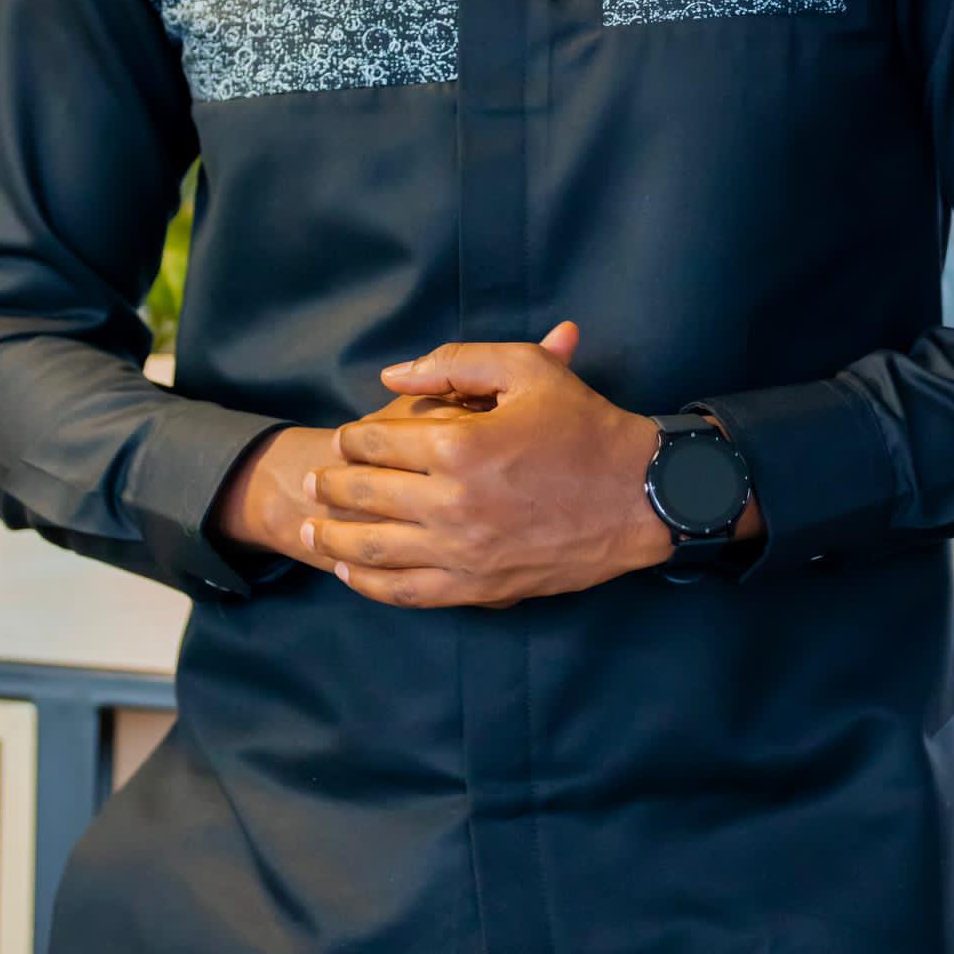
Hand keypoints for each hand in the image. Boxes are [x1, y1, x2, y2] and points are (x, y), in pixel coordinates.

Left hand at [202, 322, 579, 579]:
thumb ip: (454, 361)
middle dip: (333, 486)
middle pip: (367, 496)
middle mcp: (453, 505)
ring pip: (375, 551)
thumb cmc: (584, 426)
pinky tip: (353, 571)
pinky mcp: (479, 588)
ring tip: (314, 527)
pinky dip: (371, 584)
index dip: (353, 440)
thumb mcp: (526, 370)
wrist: (640, 496)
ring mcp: (464, 553)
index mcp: (461, 447)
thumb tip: (392, 375)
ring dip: (337, 537)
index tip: (345, 440)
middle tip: (314, 482)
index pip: (378, 444)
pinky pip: (408, 593)